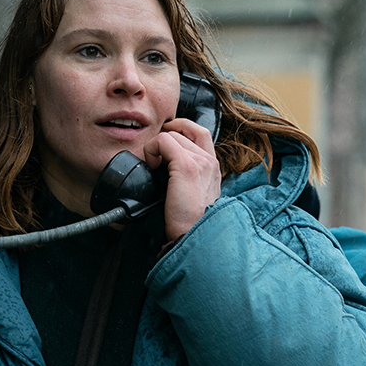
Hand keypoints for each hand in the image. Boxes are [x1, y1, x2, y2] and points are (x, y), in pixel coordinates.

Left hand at [143, 118, 221, 240]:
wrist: (195, 235)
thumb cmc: (190, 222)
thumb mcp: (193, 197)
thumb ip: (187, 179)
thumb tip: (164, 170)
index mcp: (213, 168)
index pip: (200, 133)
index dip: (181, 130)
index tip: (165, 143)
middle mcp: (210, 161)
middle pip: (185, 130)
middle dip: (166, 138)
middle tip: (155, 157)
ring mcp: (200, 161)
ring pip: (173, 134)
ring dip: (157, 146)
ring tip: (153, 167)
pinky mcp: (187, 166)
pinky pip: (164, 141)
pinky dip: (152, 149)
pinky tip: (152, 166)